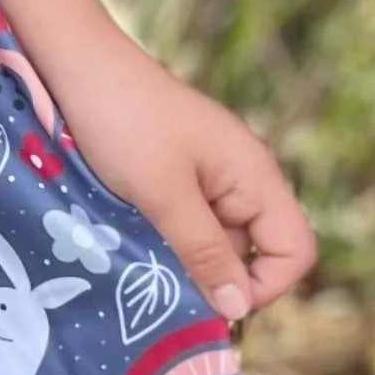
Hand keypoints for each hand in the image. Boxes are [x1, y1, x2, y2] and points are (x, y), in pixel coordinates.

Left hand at [46, 36, 316, 328]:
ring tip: (138, 260)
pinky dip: (166, 237)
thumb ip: (204, 251)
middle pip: (254, 252)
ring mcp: (211, 175)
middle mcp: (244, 178)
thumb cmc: (124, 121)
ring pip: (215, 240)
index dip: (264, 287)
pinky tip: (130, 238)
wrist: (79, 64)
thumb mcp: (163, 195)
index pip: (294, 251)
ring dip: (184, 258)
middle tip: (163, 289)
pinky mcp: (179, 174)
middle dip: (215, 277)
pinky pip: (188, 221)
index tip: (211, 303)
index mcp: (256, 177)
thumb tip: (239, 311)